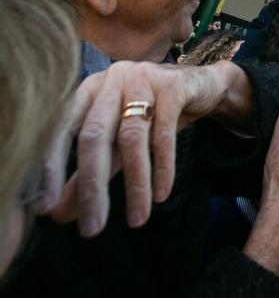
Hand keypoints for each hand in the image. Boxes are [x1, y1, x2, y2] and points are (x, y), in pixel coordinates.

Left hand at [49, 59, 252, 236]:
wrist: (203, 85)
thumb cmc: (153, 114)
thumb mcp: (120, 141)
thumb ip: (92, 171)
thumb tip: (60, 214)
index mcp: (88, 90)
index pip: (61, 130)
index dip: (52, 169)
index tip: (48, 210)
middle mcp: (111, 80)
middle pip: (94, 135)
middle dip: (91, 185)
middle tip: (92, 228)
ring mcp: (143, 78)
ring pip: (132, 138)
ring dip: (135, 184)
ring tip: (137, 219)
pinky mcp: (174, 85)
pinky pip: (165, 133)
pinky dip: (163, 167)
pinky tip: (162, 194)